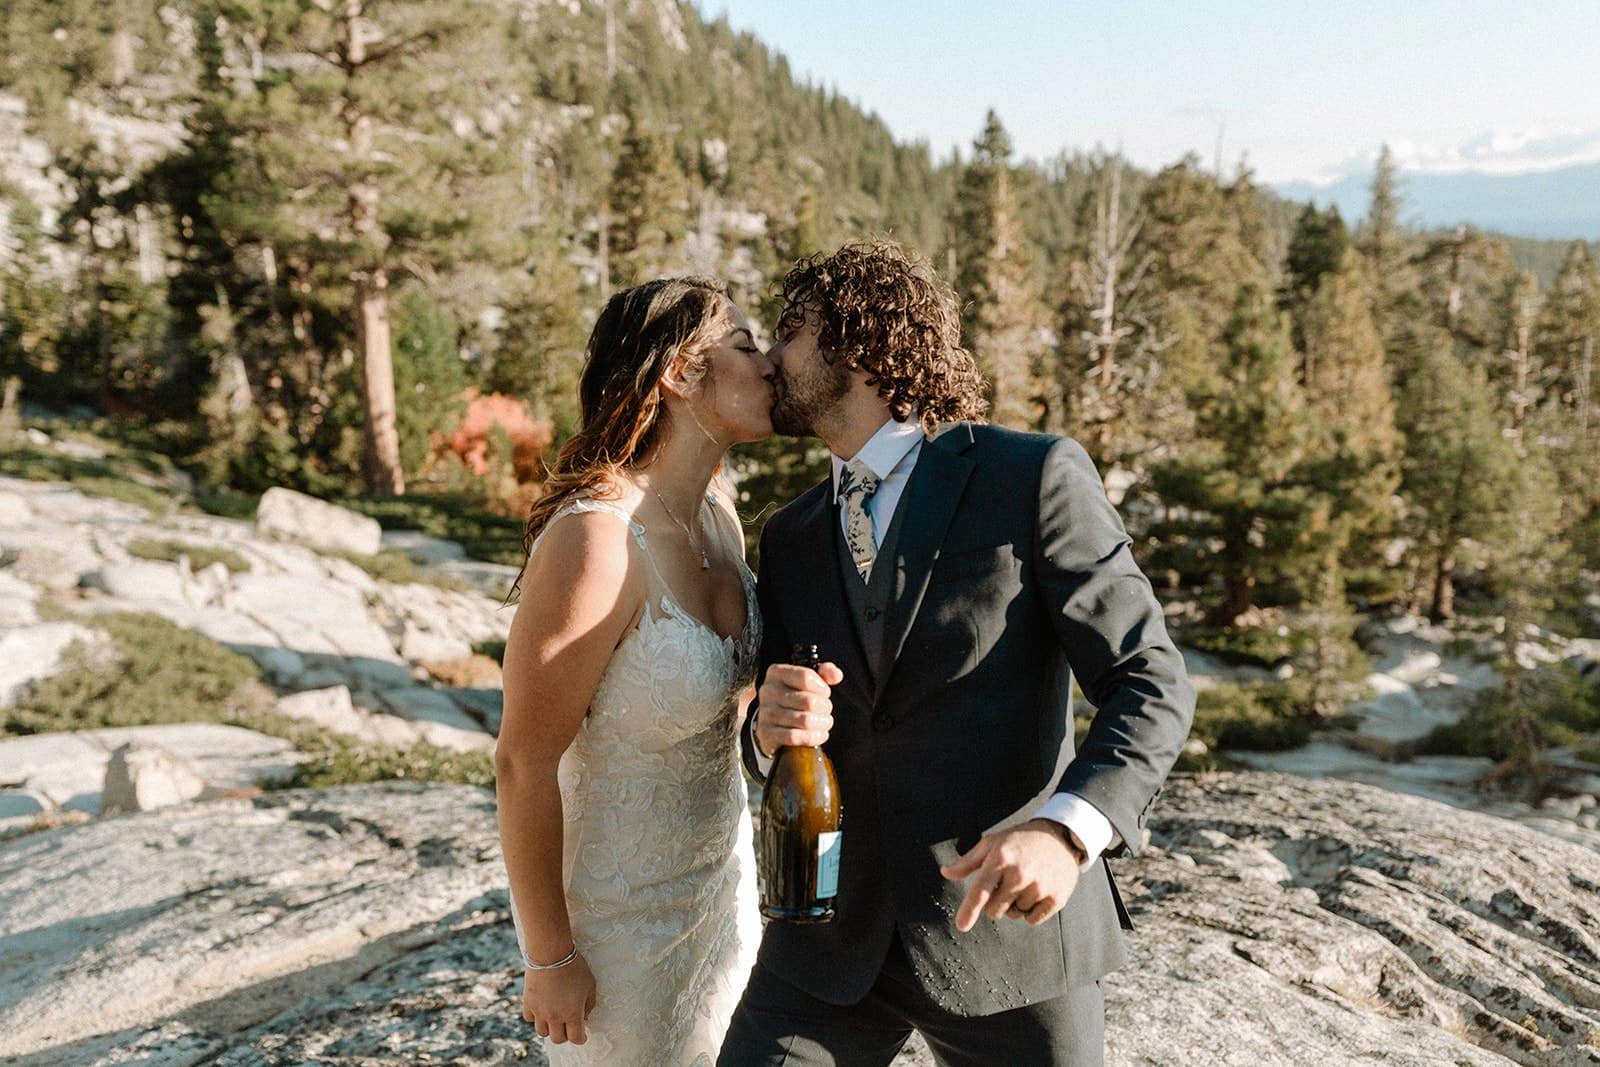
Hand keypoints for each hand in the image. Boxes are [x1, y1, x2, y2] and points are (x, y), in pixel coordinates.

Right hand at [522, 951, 596, 1044]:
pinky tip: (542, 1008)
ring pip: (542, 1032)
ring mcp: (540, 1011)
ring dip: (550, 1028)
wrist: (550, 953)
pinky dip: (536, 1017)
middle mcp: (555, 1017)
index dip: (581, 1039)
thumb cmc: (575, 967)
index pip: (576, 1038)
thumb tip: (584, 1018)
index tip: (582, 1036)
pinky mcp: (528, 1003)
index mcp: (573, 1014)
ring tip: (554, 1018)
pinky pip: (530, 1018)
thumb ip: (589, 1004)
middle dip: (565, 1035)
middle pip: (558, 1039)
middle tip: (568, 1026)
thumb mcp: (590, 984)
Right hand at [753, 661, 843, 756]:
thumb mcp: (808, 680)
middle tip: (826, 711)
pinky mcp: (767, 733)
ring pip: (804, 720)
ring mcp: (766, 712)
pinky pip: (794, 736)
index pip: (806, 677)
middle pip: (808, 701)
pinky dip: (812, 737)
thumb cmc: (794, 697)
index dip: (822, 688)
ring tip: (824, 722)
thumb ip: (825, 672)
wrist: (772, 722)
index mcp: (777, 673)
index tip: (825, 693)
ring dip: (821, 723)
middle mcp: (768, 691)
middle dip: (825, 708)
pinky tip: (819, 735)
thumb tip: (836, 676)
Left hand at [939, 819, 1085, 931]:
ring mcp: (1039, 887)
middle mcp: (1019, 874)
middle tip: (1006, 884)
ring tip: (1024, 883)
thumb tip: (946, 872)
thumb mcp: (992, 843)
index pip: (980, 892)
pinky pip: (1032, 920)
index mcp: (1000, 859)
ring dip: (1014, 905)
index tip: (961, 925)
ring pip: (1014, 915)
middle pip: (994, 910)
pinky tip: (1036, 892)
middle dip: (995, 903)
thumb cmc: (1020, 840)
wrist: (1059, 836)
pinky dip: (1031, 912)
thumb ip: (968, 862)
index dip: (969, 911)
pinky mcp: (1056, 898)